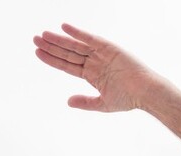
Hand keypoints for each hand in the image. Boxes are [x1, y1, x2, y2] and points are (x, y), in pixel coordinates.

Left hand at [33, 23, 162, 112]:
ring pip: (75, 46)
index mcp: (92, 75)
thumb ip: (86, 102)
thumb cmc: (129, 99)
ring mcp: (101, 54)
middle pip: (68, 53)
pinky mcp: (109, 47)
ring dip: (60, 39)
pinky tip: (64, 27)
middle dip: (51, 46)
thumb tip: (68, 102)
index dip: (52, 59)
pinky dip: (78, 32)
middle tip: (35, 39)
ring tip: (43, 35)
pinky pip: (90, 38)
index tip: (37, 52)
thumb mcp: (104, 103)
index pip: (67, 65)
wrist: (146, 92)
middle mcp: (94, 62)